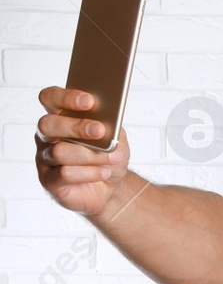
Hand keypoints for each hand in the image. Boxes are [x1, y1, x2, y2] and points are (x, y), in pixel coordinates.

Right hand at [35, 87, 130, 215]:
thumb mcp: (116, 137)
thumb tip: (106, 121)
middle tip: (100, 130)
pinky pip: (65, 174)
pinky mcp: (49, 180)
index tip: (89, 101)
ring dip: (91, 155)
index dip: (65, 97)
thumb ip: (111, 126)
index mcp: (60, 116)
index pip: (50, 98)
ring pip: (59, 152)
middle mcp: (47, 135)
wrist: (111, 186)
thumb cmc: (109, 155)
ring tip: (112, 158)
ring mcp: (44, 158)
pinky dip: (90, 173)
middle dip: (75, 126)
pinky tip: (104, 172)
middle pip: (47, 124)